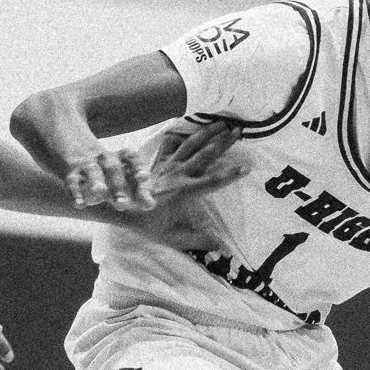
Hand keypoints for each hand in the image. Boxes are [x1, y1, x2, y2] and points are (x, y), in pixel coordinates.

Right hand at [63, 144, 153, 212]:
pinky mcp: (71, 171)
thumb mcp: (123, 178)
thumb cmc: (108, 172)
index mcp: (122, 158)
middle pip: (114, 168)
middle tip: (122, 203)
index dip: (139, 167)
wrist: (74, 144)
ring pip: (93, 171)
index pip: (132, 159)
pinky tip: (79, 204)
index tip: (144, 177)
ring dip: (97, 182)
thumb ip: (138, 192)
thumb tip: (150, 204)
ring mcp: (88, 164)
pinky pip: (73, 181)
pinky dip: (75, 192)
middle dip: (118, 185)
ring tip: (100, 192)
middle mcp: (106, 158)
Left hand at [135, 120, 246, 248]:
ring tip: (221, 121)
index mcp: (186, 191)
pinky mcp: (159, 162)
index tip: (247, 166)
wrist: (122, 209)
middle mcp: (179, 174)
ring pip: (190, 144)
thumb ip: (199, 240)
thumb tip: (224, 247)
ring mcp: (168, 165)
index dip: (231, 174)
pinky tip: (186, 126)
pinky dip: (178, 134)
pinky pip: (170, 144)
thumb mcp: (174, 238)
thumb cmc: (148, 224)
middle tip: (237, 129)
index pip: (214, 180)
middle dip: (223, 142)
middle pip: (205, 154)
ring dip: (207, 132)